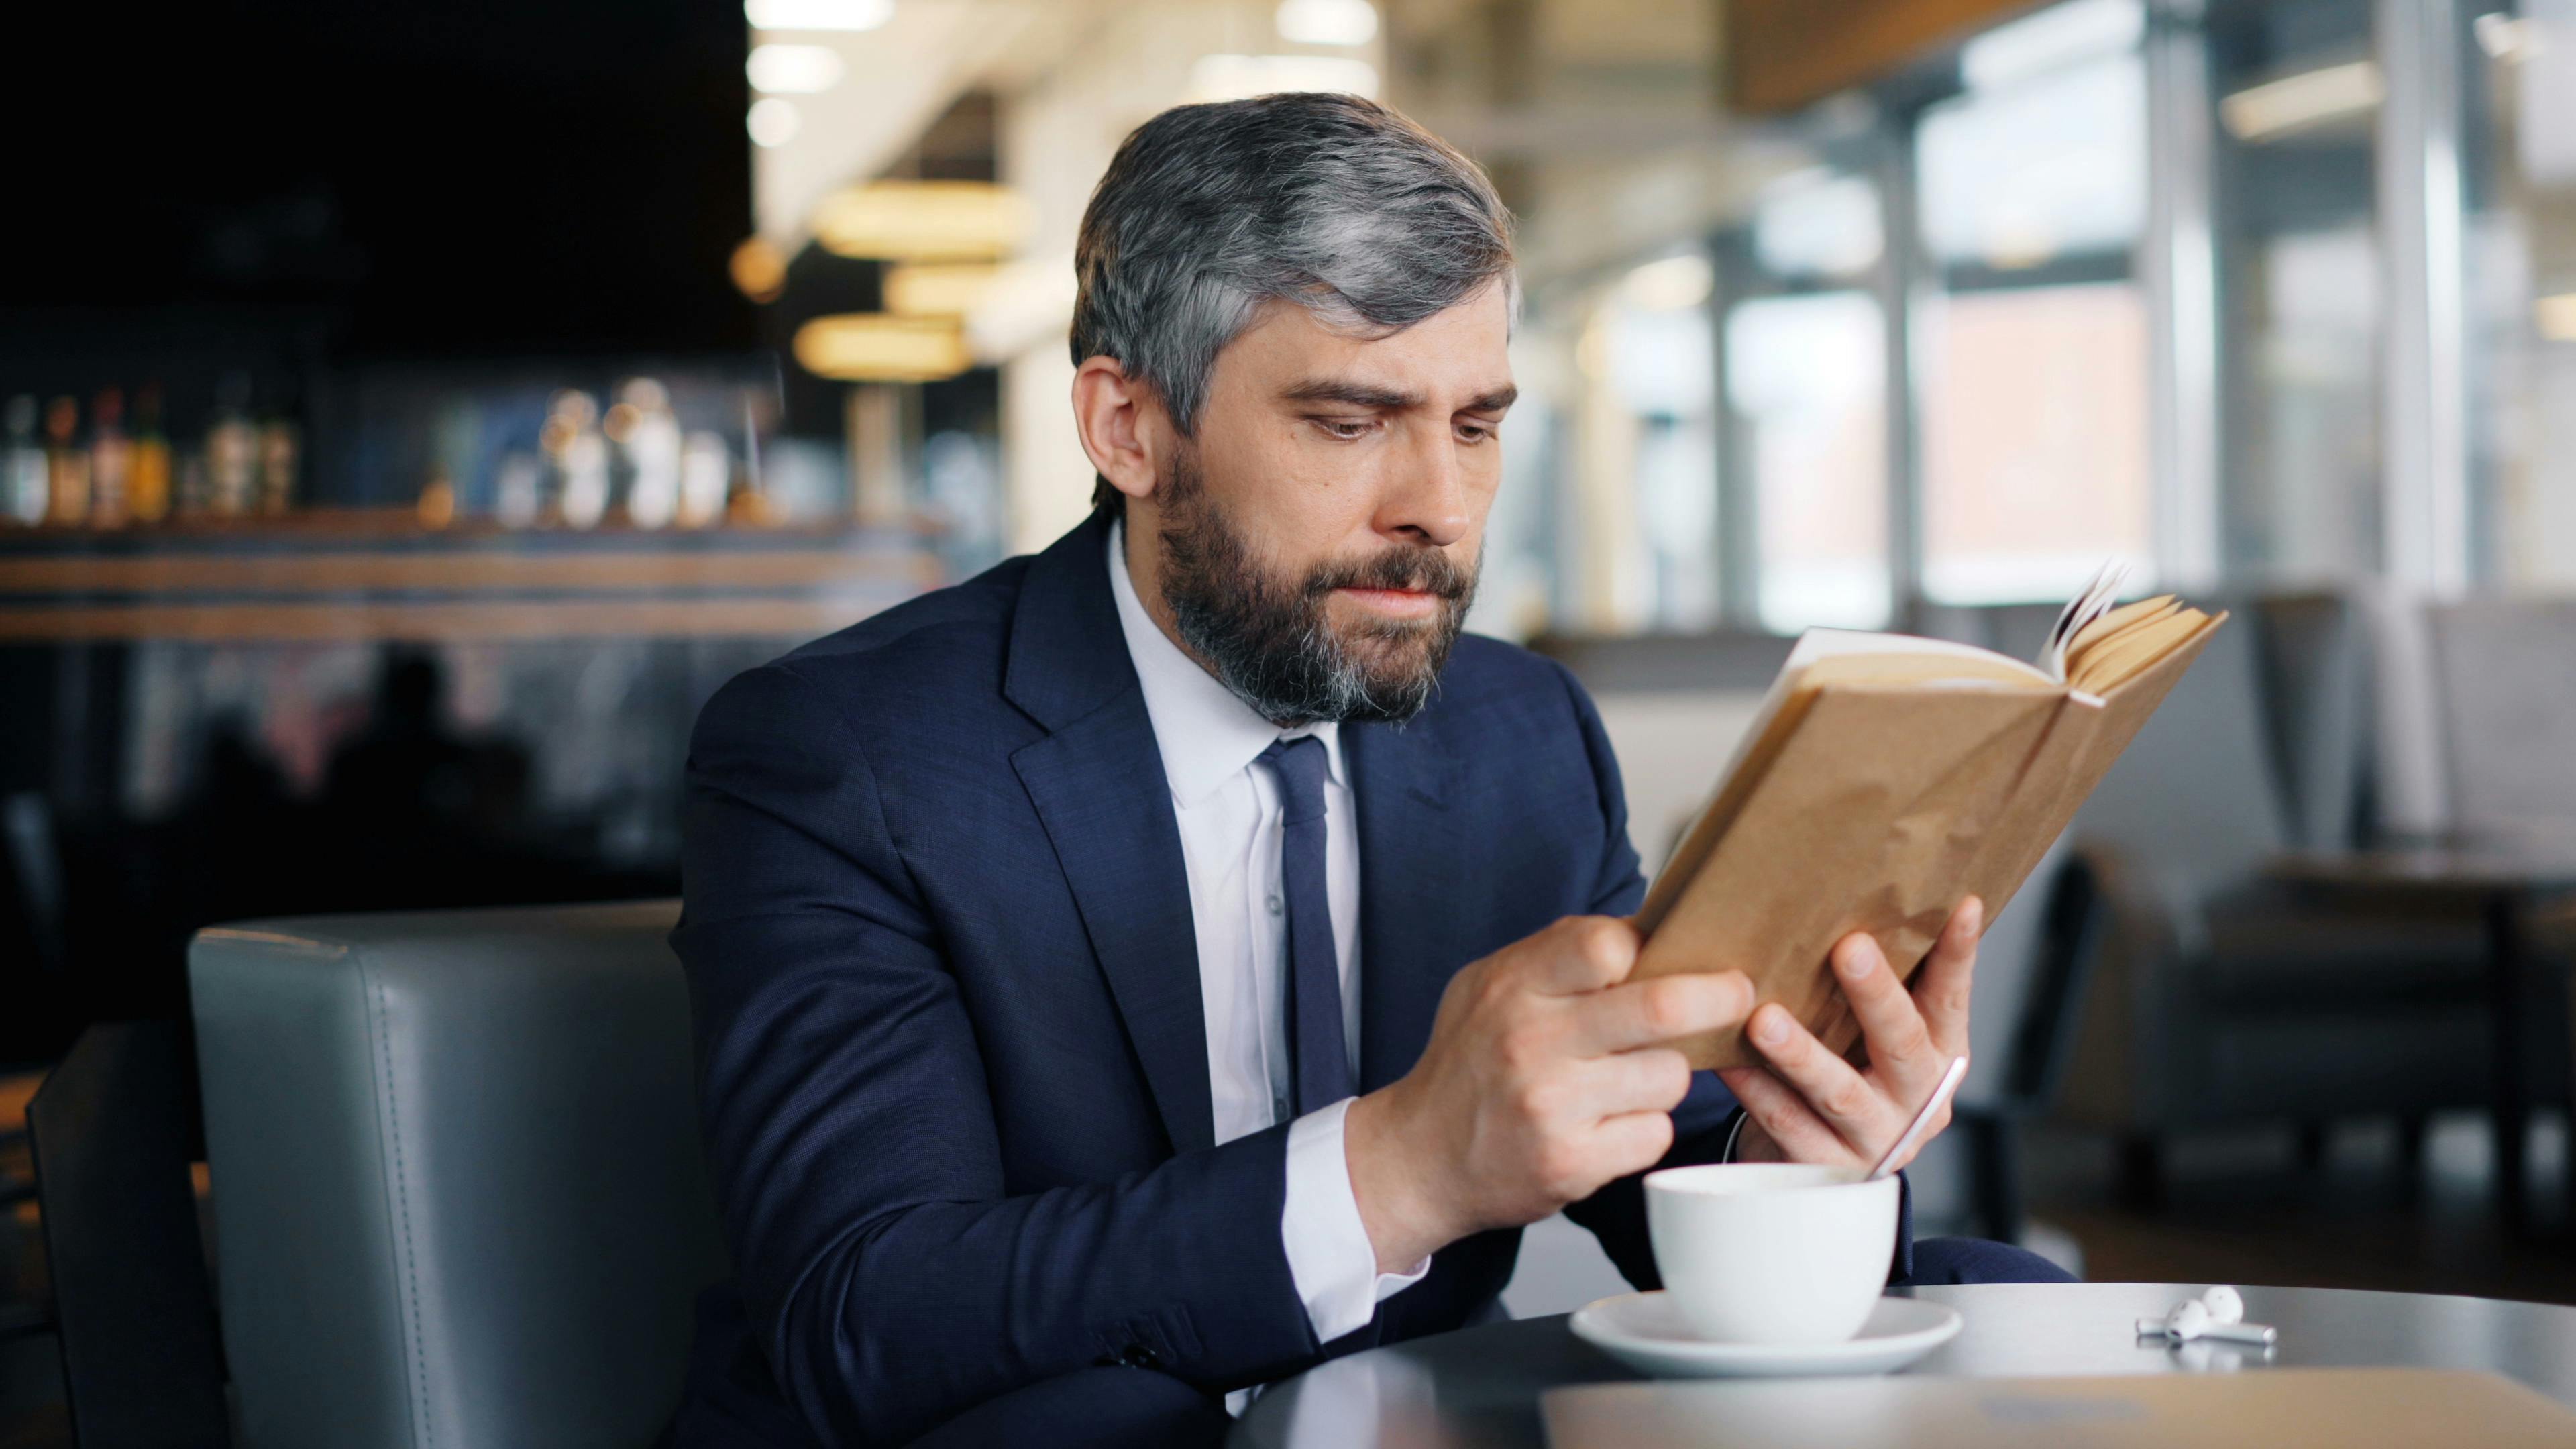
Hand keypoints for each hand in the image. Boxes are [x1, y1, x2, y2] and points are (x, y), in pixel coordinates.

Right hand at [1343, 917, 1754, 1273]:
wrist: (1419, 1157)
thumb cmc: (1469, 1063)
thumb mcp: (1489, 986)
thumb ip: (1557, 957)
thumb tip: (1648, 933)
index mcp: (1513, 986)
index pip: (1606, 943)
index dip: (1646, 948)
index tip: (1662, 958)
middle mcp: (1531, 1042)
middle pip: (1662, 1006)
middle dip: (1718, 996)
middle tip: (1737, 993)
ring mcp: (1552, 1106)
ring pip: (1669, 1075)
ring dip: (1665, 1075)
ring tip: (1627, 1079)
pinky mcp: (1571, 1163)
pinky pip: (1654, 1133)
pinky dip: (1643, 1128)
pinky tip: (1608, 1123)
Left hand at [1720, 896, 1979, 1172]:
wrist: (1828, 1173)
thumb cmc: (1851, 1074)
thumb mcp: (1876, 1035)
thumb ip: (1879, 986)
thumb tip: (1855, 896)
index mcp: (1940, 1054)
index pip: (1951, 997)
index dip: (1957, 954)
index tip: (1959, 905)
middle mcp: (1917, 1098)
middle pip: (1901, 1042)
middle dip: (1875, 993)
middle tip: (1848, 948)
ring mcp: (1876, 1138)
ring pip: (1839, 1093)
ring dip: (1801, 1054)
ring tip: (1765, 1020)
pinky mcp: (1828, 1168)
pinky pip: (1788, 1127)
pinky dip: (1757, 1092)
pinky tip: (1729, 1063)